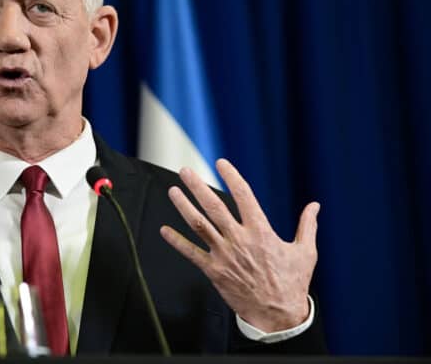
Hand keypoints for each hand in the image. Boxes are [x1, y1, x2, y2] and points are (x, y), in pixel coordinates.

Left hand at [159, 159, 318, 332]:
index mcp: (261, 232)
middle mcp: (239, 240)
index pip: (244, 196)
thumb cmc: (292, 283)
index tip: (221, 163)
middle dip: (197, 187)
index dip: (231, 177)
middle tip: (185, 171)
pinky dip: (176, 242)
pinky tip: (164, 231)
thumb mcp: (306, 252)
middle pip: (214, 206)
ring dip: (184, 207)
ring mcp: (224, 255)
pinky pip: (191, 253)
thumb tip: (314, 205)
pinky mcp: (214, 271)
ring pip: (199, 225)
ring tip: (173, 191)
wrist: (278, 315)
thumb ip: (307, 225)